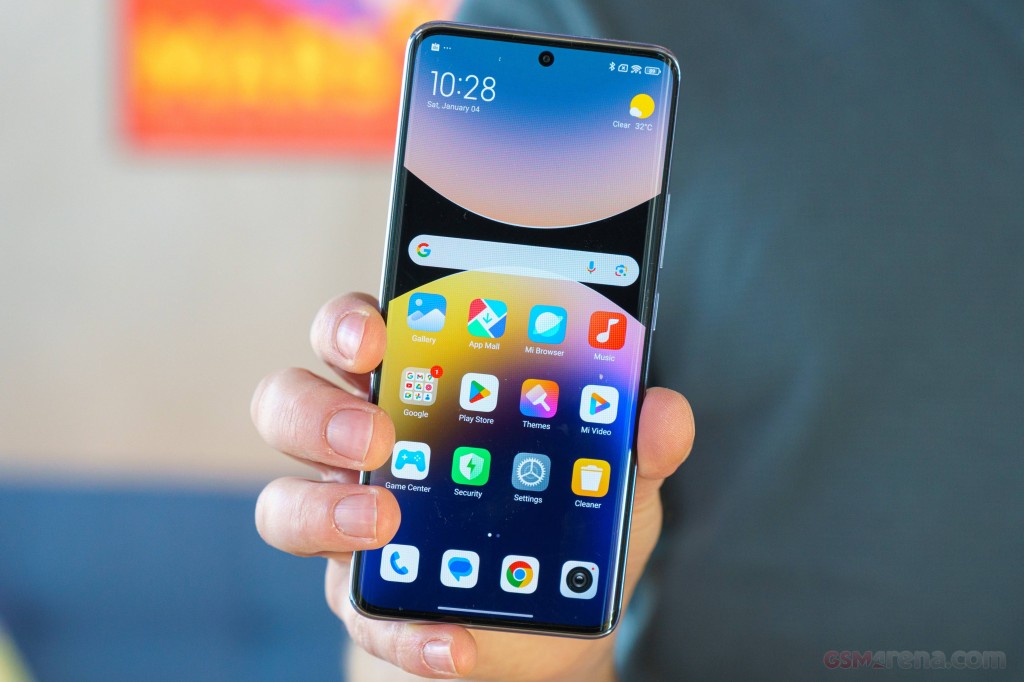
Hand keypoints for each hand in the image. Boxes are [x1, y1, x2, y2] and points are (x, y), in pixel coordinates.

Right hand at [252, 293, 693, 680]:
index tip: (376, 331)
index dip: (348, 323)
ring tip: (383, 521)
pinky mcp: (366, 602)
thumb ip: (634, 441)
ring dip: (323, 511)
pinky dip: (404, 629)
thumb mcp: (611, 475)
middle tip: (374, 431)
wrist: (554, 621)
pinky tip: (456, 642)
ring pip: (282, 506)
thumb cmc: (564, 521)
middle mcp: (365, 449)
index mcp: (416, 392)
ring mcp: (351, 524)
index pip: (357, 335)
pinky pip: (359, 614)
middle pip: (289, 404)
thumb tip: (663, 411)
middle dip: (316, 410)